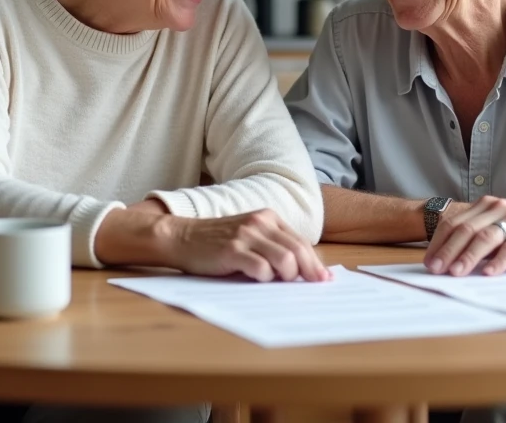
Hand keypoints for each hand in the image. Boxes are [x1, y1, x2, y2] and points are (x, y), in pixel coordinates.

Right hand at [164, 209, 330, 282]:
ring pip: (284, 260)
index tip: (323, 278)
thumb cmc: (217, 242)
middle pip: (298, 250)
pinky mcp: (232, 250)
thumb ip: (272, 246)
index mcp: (268, 218)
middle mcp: (260, 223)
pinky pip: (261, 269)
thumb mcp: (249, 236)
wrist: (182, 237)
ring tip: (276, 282)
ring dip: (286, 276)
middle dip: (309, 272)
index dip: (314, 262)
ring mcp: (246, 235)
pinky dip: (264, 279)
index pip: (300, 242)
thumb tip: (301, 269)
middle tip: (313, 286)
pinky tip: (256, 279)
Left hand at [424, 196, 505, 275]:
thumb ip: (476, 240)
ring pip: (486, 237)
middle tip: (436, 269)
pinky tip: (488, 273)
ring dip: (469, 256)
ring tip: (456, 273)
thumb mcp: (498, 232)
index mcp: (485, 205)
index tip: (429, 262)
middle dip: (448, 251)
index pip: (455, 222)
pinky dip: (498, 261)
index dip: (439, 242)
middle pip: (467, 229)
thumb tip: (445, 261)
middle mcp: (499, 207)